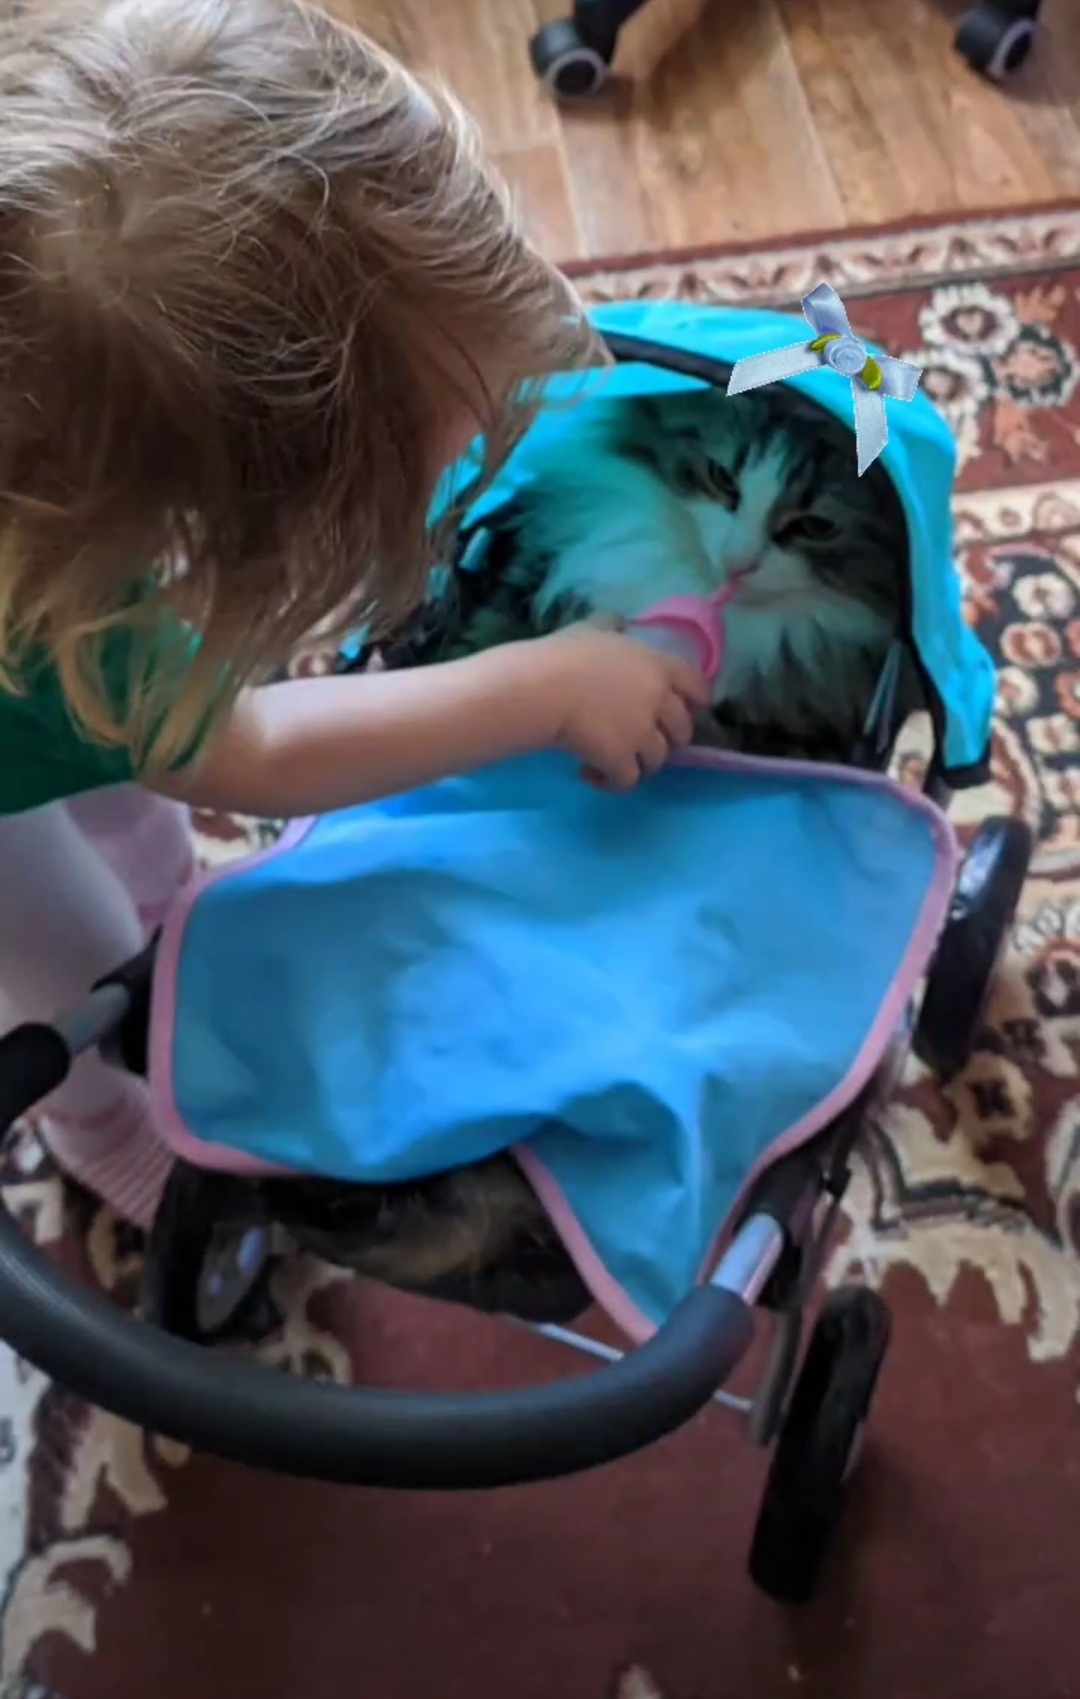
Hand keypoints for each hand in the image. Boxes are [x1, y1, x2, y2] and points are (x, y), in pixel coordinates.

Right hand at [534, 621, 709, 789]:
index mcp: (657, 666)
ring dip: (639, 763)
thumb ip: (612, 627)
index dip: (696, 701)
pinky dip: (612, 782)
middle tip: (641, 740)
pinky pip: (628, 781)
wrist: (541, 688)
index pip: (697, 686)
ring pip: (658, 759)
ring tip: (614, 761)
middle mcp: (658, 700)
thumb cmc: (563, 654)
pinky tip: (592, 774)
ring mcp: (642, 733)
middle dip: (666, 738)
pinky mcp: (621, 759)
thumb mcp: (592, 629)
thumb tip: (619, 624)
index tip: (688, 711)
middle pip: (682, 730)